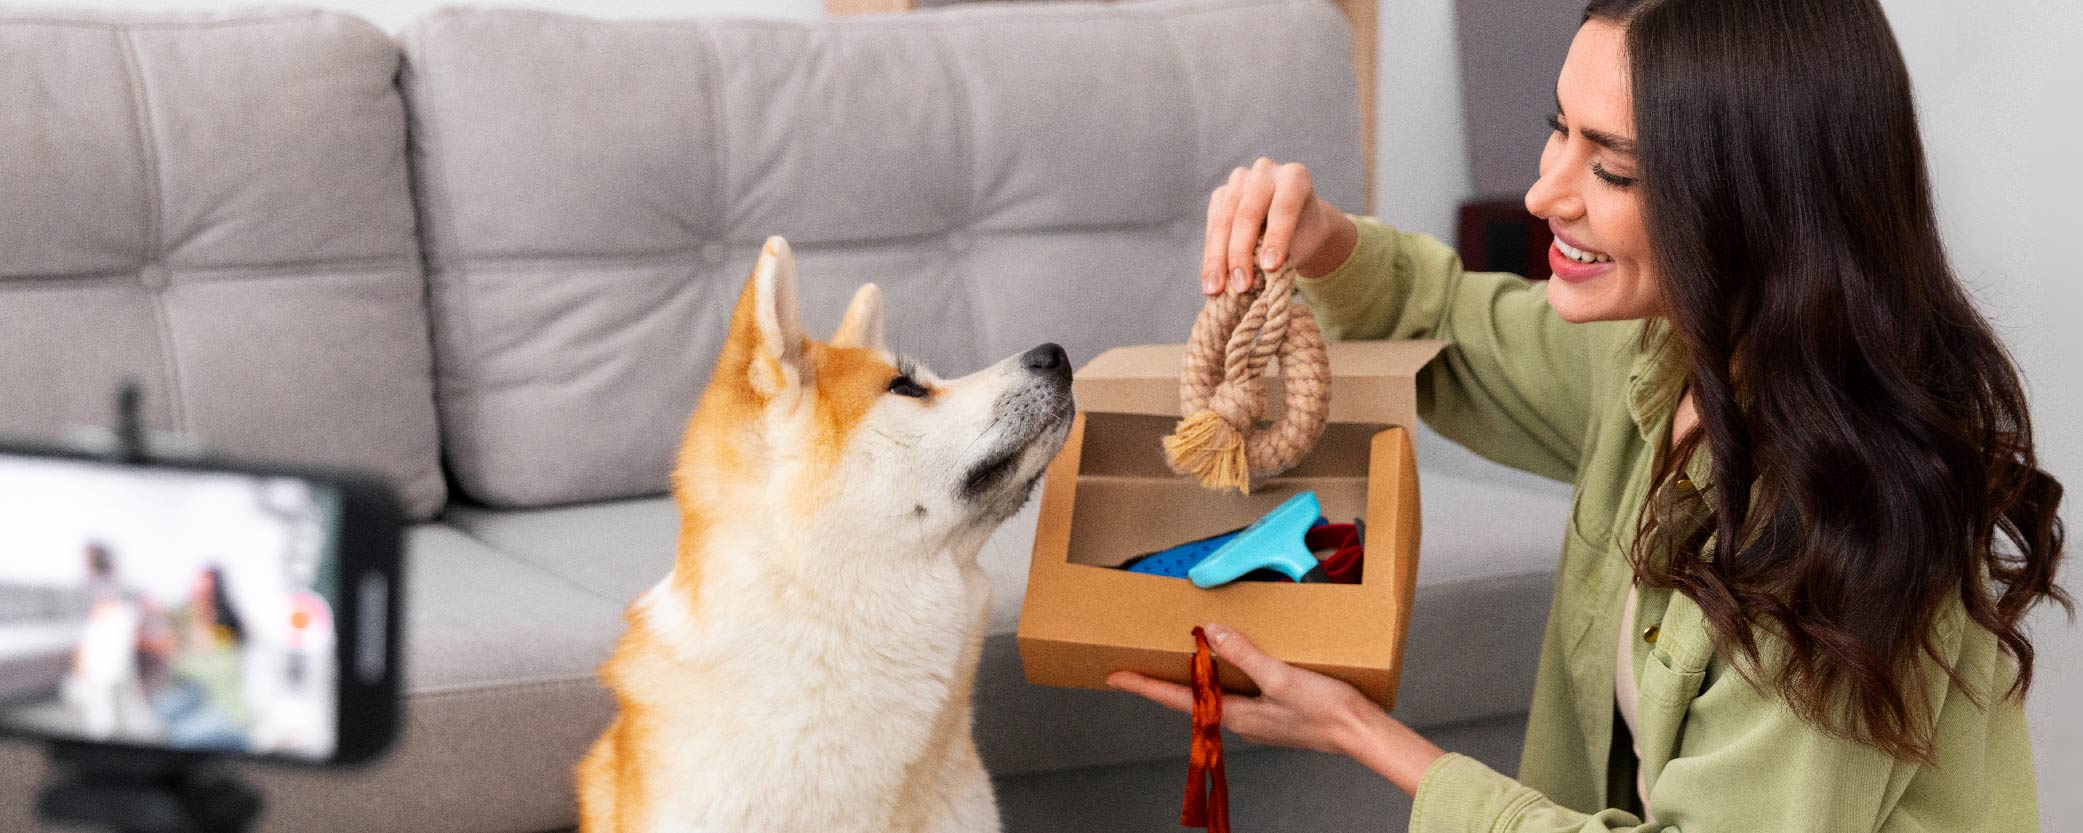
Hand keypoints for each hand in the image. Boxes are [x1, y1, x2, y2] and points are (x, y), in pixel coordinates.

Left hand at [1107, 623, 1445, 794]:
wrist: (1363, 732)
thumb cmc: (1326, 711)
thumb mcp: (1281, 676)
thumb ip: (1245, 654)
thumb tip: (1211, 634)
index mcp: (1237, 715)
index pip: (1178, 699)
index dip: (1145, 686)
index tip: (1116, 677)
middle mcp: (1242, 720)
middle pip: (1192, 698)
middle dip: (1164, 681)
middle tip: (1139, 664)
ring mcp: (1259, 717)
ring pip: (1215, 694)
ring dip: (1196, 676)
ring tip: (1179, 657)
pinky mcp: (1275, 710)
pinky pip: (1239, 690)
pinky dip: (1226, 673)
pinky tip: (1233, 658)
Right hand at [1200, 158, 1358, 295]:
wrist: (1295, 225)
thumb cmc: (1302, 235)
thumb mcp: (1302, 243)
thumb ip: (1280, 253)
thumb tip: (1246, 280)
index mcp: (1295, 177)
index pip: (1283, 207)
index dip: (1276, 237)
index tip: (1270, 267)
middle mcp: (1265, 172)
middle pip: (1248, 214)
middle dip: (1241, 253)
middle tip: (1241, 285)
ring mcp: (1239, 180)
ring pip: (1224, 220)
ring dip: (1218, 259)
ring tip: (1215, 289)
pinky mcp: (1220, 195)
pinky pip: (1212, 227)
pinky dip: (1210, 257)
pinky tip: (1209, 281)